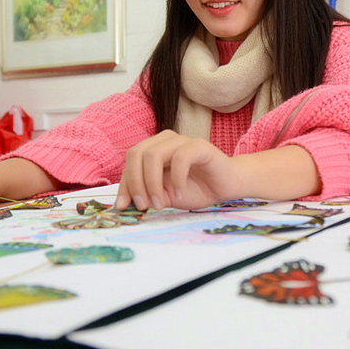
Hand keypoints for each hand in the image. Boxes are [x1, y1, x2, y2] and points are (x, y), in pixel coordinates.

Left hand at [116, 130, 239, 210]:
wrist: (227, 186)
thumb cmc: (197, 188)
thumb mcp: (165, 195)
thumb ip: (146, 195)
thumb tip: (122, 204)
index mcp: (153, 149)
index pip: (130, 162)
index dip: (124, 184)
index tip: (123, 207)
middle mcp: (165, 141)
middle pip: (136, 154)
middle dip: (135, 182)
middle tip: (143, 205)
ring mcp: (182, 141)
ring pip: (153, 154)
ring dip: (151, 182)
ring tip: (159, 203)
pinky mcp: (200, 146)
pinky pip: (181, 157)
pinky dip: (176, 178)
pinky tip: (180, 193)